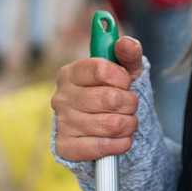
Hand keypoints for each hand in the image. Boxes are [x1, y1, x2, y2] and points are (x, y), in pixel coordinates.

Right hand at [53, 37, 143, 161]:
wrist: (105, 129)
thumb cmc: (114, 94)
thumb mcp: (125, 71)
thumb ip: (128, 54)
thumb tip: (126, 43)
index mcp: (70, 73)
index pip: (100, 69)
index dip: (122, 77)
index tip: (126, 82)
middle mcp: (61, 97)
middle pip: (110, 98)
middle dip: (130, 103)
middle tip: (130, 105)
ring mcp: (62, 123)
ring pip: (110, 124)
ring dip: (129, 124)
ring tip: (127, 122)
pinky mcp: (66, 147)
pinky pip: (101, 147)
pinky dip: (119, 144)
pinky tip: (121, 139)